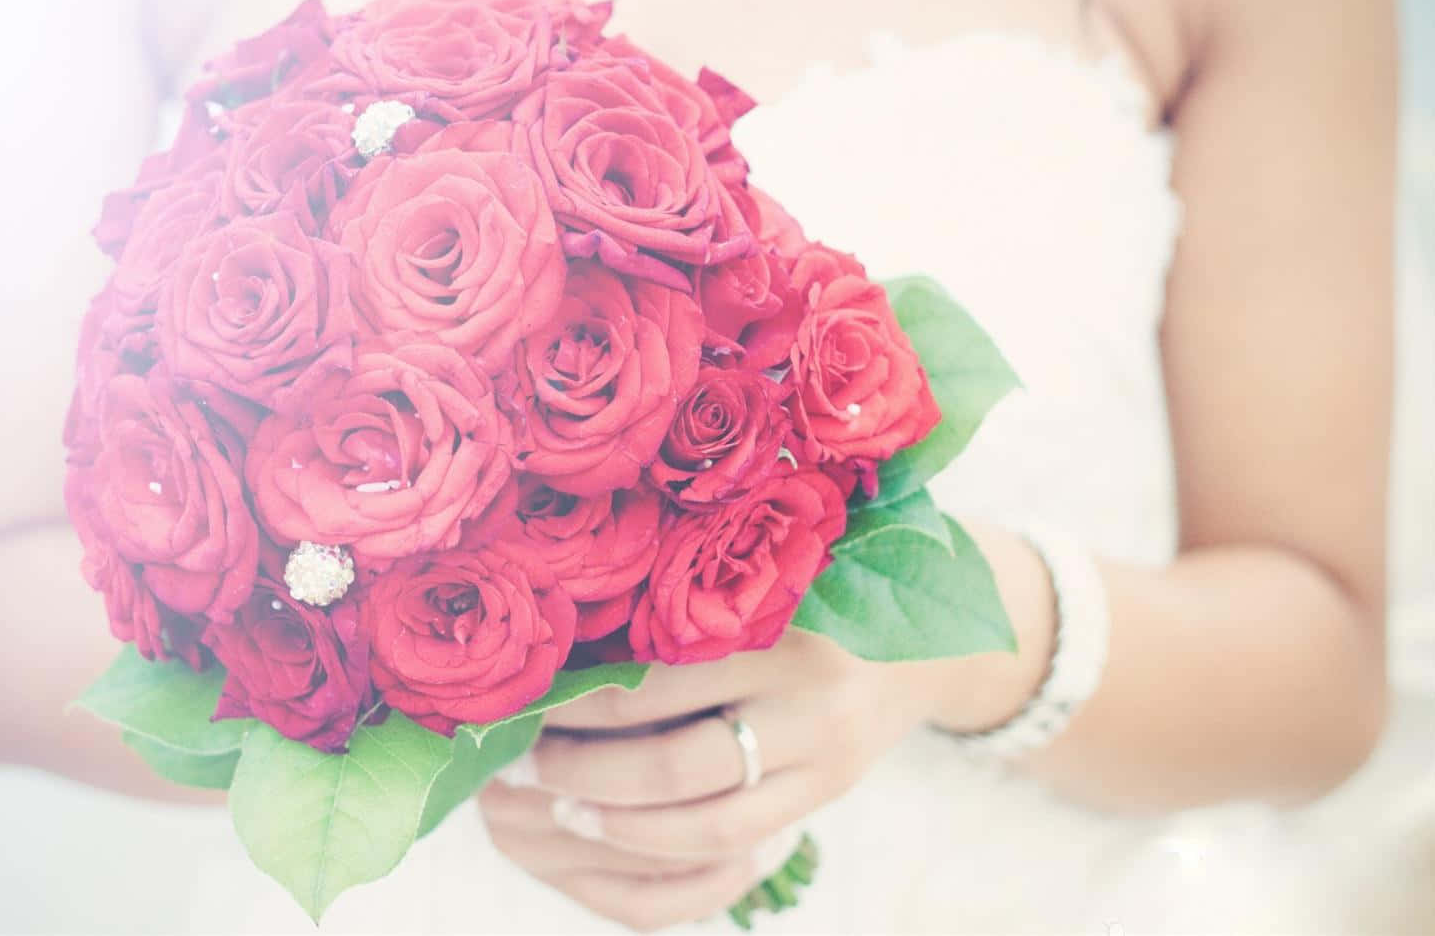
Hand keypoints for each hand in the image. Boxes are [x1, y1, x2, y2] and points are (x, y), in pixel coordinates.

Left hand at [476, 628, 960, 931]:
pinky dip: (661, 850)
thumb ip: (681, 607)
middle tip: (517, 766)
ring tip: (555, 809)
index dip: (581, 703)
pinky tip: (612, 832)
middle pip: (675, 764)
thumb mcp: (755, 583)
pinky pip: (732, 851)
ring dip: (616, 823)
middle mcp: (810, 702)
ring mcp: (823, 764)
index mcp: (783, 629)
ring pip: (702, 823)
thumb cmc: (810, 596)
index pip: (661, 682)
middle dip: (583, 773)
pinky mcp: (822, 800)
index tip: (522, 703)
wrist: (918, 643)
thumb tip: (557, 643)